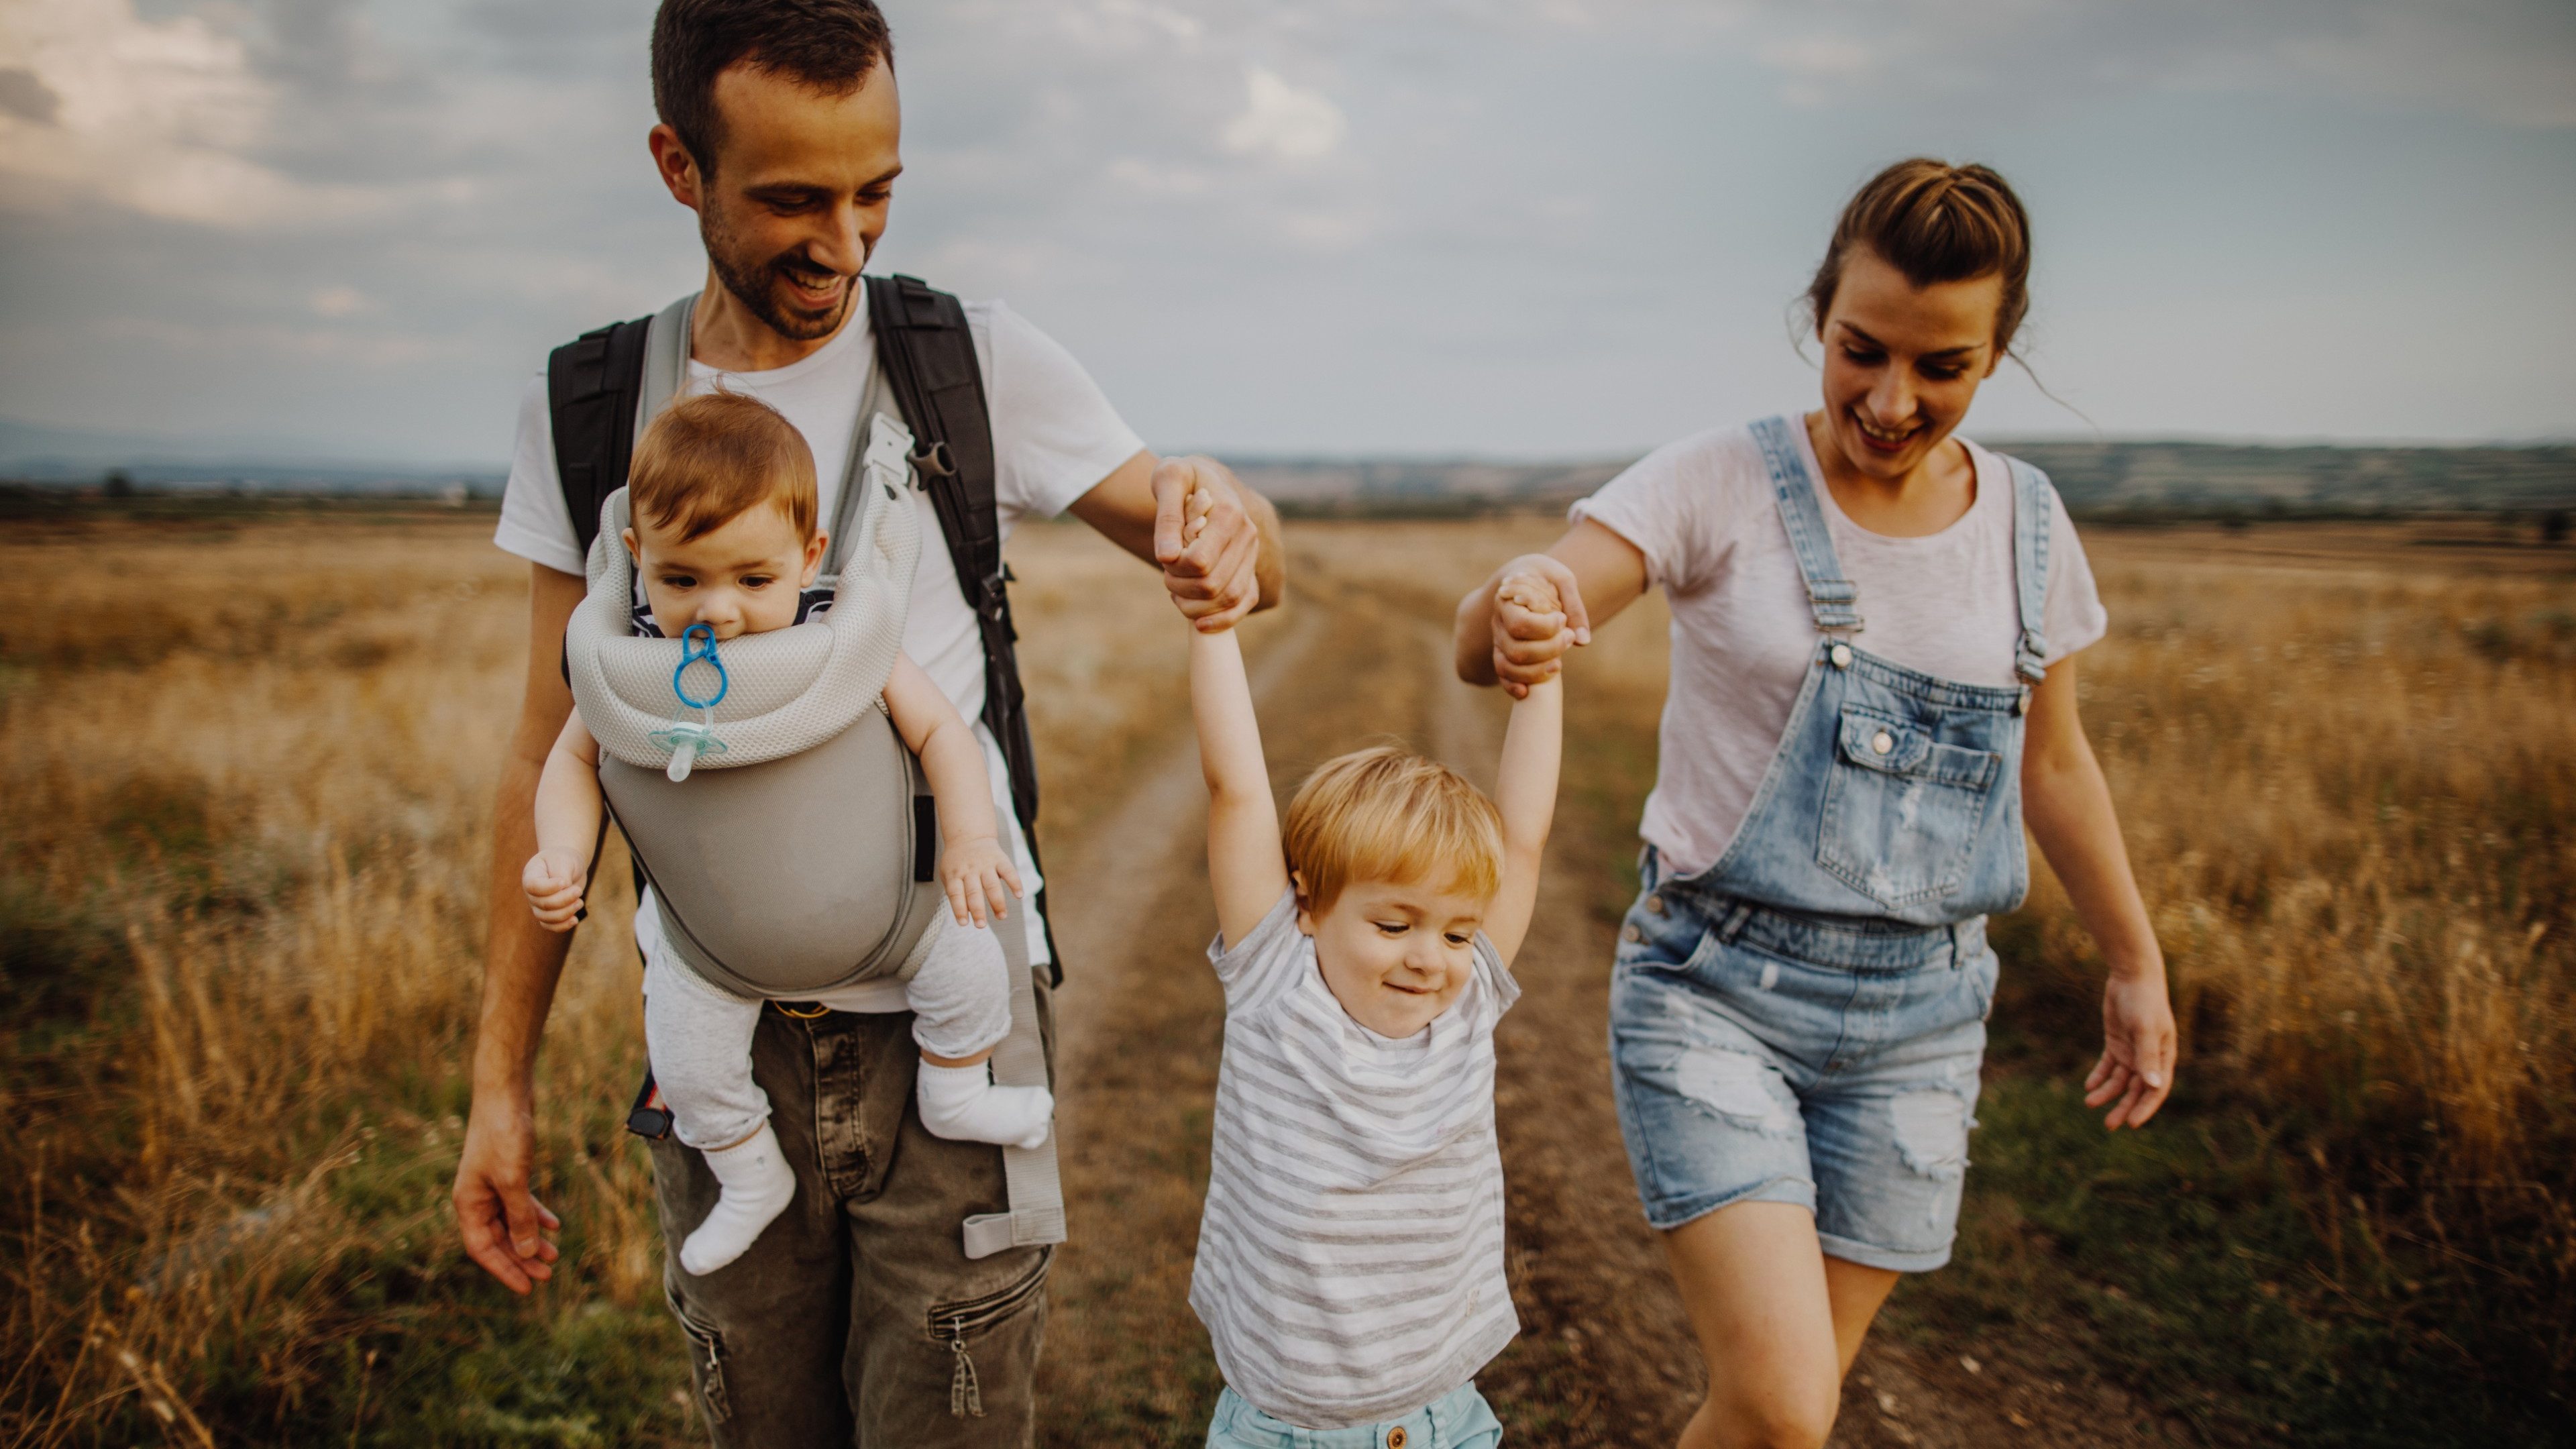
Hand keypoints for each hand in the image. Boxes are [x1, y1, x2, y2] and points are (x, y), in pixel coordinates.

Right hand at [451, 1087, 561, 1292]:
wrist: (506, 1094)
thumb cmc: (503, 1135)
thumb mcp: (513, 1181)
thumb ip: (519, 1217)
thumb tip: (526, 1253)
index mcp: (467, 1203)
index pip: (483, 1249)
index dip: (504, 1270)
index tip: (526, 1289)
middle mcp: (476, 1197)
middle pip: (498, 1239)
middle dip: (521, 1259)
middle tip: (546, 1277)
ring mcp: (491, 1185)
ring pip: (511, 1222)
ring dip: (531, 1239)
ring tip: (555, 1256)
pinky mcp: (508, 1171)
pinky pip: (520, 1203)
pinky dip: (535, 1215)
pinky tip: (554, 1226)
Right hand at [521, 848, 589, 931]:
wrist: (568, 865)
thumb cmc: (565, 860)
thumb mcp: (564, 861)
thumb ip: (562, 876)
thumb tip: (564, 891)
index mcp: (531, 875)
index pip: (533, 887)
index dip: (549, 888)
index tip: (565, 882)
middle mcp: (531, 892)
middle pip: (543, 904)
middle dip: (564, 900)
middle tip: (579, 891)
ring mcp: (537, 904)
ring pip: (546, 917)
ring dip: (565, 913)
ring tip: (580, 902)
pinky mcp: (547, 913)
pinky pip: (550, 926)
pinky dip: (562, 926)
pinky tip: (575, 920)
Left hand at [939, 834, 1023, 926]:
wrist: (969, 836)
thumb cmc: (957, 862)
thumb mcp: (948, 874)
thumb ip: (954, 893)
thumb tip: (967, 915)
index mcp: (954, 874)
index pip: (955, 893)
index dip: (959, 909)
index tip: (964, 923)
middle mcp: (969, 869)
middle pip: (973, 891)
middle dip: (978, 910)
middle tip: (981, 925)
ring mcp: (985, 864)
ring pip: (992, 885)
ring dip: (997, 902)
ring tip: (1001, 917)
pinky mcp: (1000, 859)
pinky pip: (1009, 871)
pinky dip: (1015, 883)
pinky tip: (1019, 895)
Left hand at [1152, 456, 1261, 632]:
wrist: (1201, 479)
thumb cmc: (1180, 477)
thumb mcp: (1168, 479)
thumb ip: (1167, 516)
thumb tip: (1168, 557)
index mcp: (1229, 513)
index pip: (1200, 562)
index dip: (1175, 570)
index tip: (1165, 558)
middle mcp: (1247, 535)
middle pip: (1213, 585)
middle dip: (1180, 587)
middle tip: (1167, 575)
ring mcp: (1251, 554)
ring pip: (1228, 598)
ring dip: (1194, 604)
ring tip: (1176, 590)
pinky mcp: (1250, 569)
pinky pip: (1246, 603)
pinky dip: (1223, 620)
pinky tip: (1199, 624)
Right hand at [1489, 554, 1591, 698]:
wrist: (1523, 576)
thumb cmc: (1543, 575)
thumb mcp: (1561, 579)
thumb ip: (1573, 605)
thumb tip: (1582, 640)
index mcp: (1507, 601)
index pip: (1520, 625)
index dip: (1544, 628)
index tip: (1563, 620)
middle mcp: (1498, 624)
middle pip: (1516, 650)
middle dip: (1548, 650)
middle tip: (1570, 638)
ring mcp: (1499, 640)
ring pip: (1508, 666)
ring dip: (1536, 672)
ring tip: (1559, 664)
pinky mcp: (1504, 653)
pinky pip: (1502, 674)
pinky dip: (1512, 686)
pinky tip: (1527, 692)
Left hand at [2086, 968, 2177, 1128]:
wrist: (2132, 977)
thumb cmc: (2145, 1001)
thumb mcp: (2146, 1029)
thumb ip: (2148, 1057)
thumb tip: (2152, 1086)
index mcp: (2163, 1058)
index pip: (2155, 1090)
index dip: (2144, 1108)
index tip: (2131, 1123)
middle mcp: (2149, 1058)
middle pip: (2136, 1090)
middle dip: (2123, 1107)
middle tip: (2110, 1125)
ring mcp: (2132, 1051)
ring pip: (2120, 1080)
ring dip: (2107, 1092)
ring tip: (2090, 1103)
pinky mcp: (2117, 1042)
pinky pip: (2108, 1065)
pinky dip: (2099, 1076)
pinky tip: (2089, 1086)